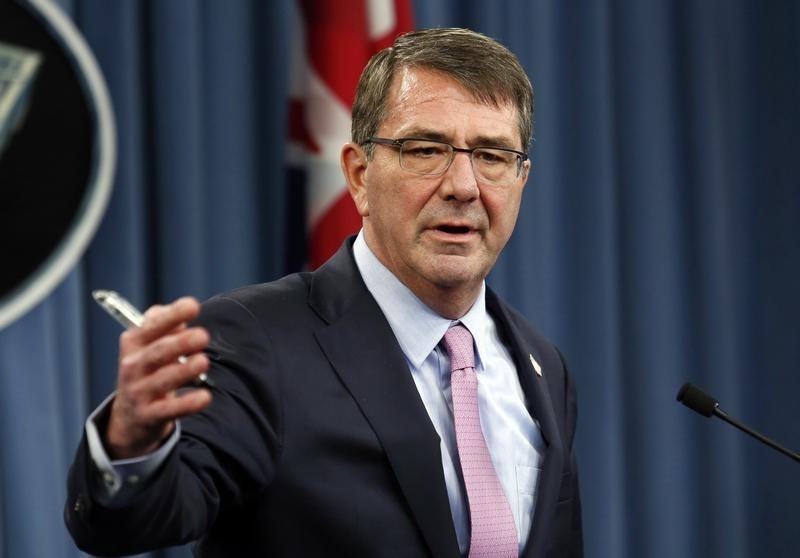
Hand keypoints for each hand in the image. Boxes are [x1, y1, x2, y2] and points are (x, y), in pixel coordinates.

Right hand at [105, 297, 211, 458]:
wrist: (130, 414)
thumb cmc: (150, 367)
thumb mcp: (150, 344)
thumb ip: (166, 324)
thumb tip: (183, 309)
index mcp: (134, 343)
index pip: (151, 326)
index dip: (171, 316)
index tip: (192, 306)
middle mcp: (133, 366)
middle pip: (157, 353)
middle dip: (180, 343)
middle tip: (202, 336)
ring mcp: (139, 392)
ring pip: (164, 380)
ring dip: (184, 371)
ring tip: (203, 361)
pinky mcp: (149, 415)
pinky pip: (170, 410)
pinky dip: (188, 404)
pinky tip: (205, 397)